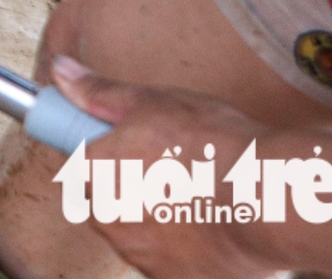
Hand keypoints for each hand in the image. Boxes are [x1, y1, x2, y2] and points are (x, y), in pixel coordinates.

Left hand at [51, 55, 277, 277]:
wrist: (270, 197)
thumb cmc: (212, 144)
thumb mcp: (152, 102)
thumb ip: (99, 93)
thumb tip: (61, 71)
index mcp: (93, 174)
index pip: (83, 164)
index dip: (110, 152)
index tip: (136, 147)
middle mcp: (108, 221)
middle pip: (110, 201)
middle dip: (135, 186)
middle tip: (178, 168)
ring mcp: (142, 257)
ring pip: (141, 234)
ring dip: (161, 220)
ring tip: (202, 195)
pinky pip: (172, 264)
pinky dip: (187, 251)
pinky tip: (212, 226)